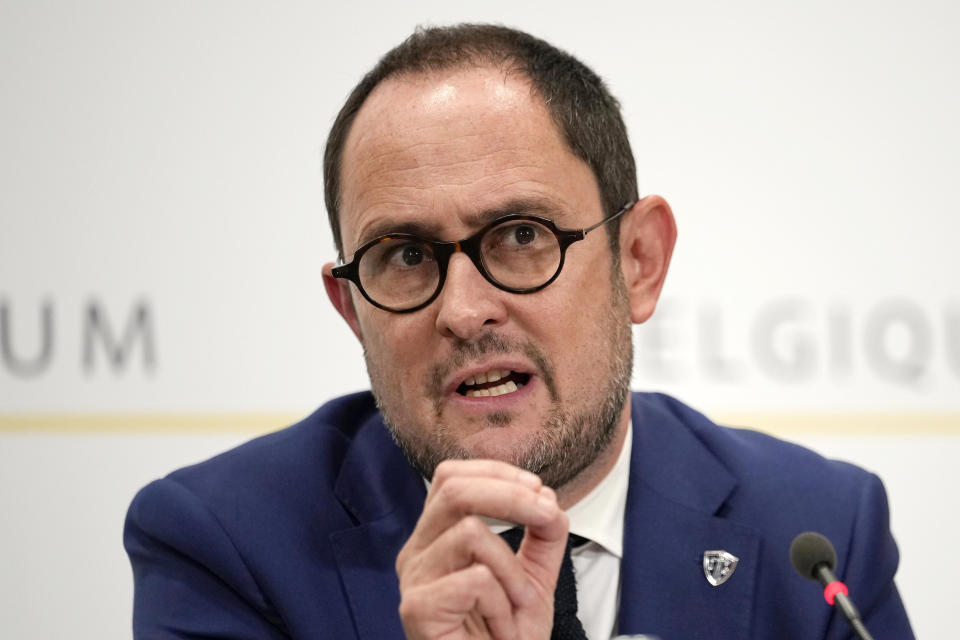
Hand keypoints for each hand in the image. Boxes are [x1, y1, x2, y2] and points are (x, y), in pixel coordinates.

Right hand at [395, 459, 569, 639]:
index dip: (496, 473)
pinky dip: (502, 604)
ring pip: (471, 533)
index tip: (538, 491)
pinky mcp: (417, 608)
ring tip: (517, 607)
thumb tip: (548, 498)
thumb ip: (543, 537)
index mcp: (436, 537)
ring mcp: (413, 579)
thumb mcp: (533, 578)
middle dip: (512, 496)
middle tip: (548, 516)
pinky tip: (500, 629)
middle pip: (455, 490)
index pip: (452, 477)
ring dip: (513, 572)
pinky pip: (475, 580)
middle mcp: (417, 551)